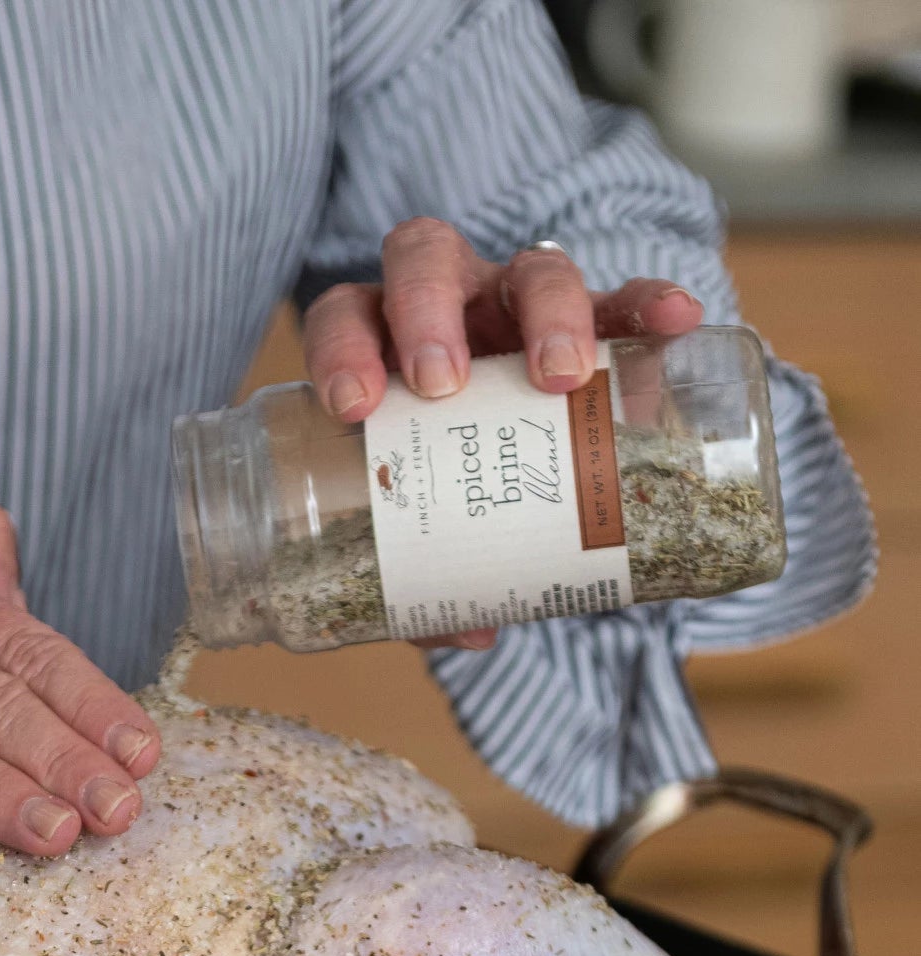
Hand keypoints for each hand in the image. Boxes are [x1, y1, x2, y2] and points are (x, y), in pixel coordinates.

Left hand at [302, 219, 705, 650]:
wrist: (511, 446)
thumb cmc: (447, 478)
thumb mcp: (424, 513)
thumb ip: (430, 567)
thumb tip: (466, 630)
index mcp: (383, 341)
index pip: (346, 318)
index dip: (341, 350)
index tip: (353, 405)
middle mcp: (446, 305)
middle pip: (425, 263)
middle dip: (426, 317)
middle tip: (440, 388)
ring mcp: (518, 303)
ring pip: (526, 270)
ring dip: (544, 313)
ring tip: (560, 375)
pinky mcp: (593, 317)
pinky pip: (623, 298)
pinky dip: (647, 305)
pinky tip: (675, 321)